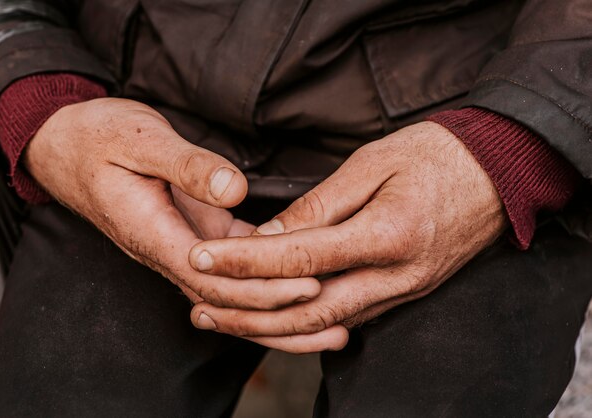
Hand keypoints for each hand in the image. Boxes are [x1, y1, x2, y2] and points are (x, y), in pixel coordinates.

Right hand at [25, 98, 319, 307]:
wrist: (66, 146)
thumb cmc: (98, 138)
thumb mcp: (141, 140)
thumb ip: (188, 165)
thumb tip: (236, 189)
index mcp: (153, 234)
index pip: (213, 280)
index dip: (260, 289)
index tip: (308, 284)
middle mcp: (169, 252)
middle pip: (229, 303)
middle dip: (281, 315)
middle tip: (338, 323)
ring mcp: (183, 247)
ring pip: (233, 295)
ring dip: (278, 311)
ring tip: (330, 324)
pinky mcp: (195, 236)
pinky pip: (234, 270)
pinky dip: (266, 281)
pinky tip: (302, 284)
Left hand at [187, 122, 506, 352]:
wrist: (499, 174)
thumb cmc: (435, 156)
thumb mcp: (371, 164)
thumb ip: (318, 207)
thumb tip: (269, 237)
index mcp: (387, 236)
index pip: (299, 258)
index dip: (243, 259)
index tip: (199, 256)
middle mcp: (395, 278)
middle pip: (308, 312)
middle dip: (248, 315)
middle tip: (200, 307)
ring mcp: (402, 293)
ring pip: (324, 326)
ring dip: (270, 328)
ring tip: (223, 318)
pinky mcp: (403, 295)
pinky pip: (345, 318)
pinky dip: (303, 324)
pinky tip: (272, 319)